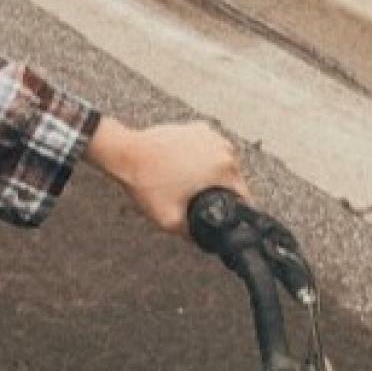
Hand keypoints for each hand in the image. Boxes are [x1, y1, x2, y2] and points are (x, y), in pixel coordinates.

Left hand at [87, 114, 250, 234]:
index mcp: (224, 169)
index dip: (236, 211)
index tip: (223, 214)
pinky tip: (182, 167)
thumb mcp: (170, 220)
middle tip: (195, 198)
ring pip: (223, 163)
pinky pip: (209, 149)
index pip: (244, 197)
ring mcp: (212, 135)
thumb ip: (192, 235)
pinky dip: (201, 158)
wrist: (127, 153)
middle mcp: (223, 148)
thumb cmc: (147, 182)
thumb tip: (206, 242)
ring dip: (212, 174)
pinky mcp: (199, 129)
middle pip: (234, 179)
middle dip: (220, 191)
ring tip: (186, 182)